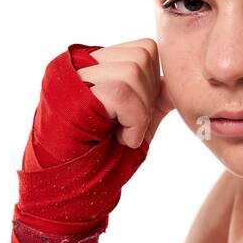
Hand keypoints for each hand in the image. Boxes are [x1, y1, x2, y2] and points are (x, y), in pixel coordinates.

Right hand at [11, 38, 172, 242]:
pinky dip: (132, 121)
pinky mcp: (73, 91)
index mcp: (94, 66)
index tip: (134, 119)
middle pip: (144, 54)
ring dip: (139, 112)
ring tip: (119, 134)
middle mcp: (80, 63)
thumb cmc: (96, 163)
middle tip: (126, 127)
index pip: (144, 49)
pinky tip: (118, 139)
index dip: (152, 84)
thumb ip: (150, 102)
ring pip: (134, 70)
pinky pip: (123, 92)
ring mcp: (73, 74)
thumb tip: (173, 85)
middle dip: (148, 97)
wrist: (69, 193)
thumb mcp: (132, 126)